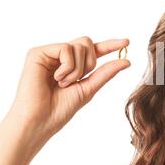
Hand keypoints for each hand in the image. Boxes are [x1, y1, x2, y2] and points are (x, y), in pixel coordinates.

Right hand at [7, 36, 129, 148]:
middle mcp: (59, 57)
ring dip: (78, 69)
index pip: (93, 51)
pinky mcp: (38, 53)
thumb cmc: (60, 109)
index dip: (110, 45)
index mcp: (71, 66)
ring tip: (63, 83)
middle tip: (78, 80)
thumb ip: (106, 73)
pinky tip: (56, 79)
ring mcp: (48, 53)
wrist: (40, 121)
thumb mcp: (89, 88)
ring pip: (79, 45)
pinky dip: (67, 67)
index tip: (127, 43)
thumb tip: (126, 60)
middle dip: (90, 63)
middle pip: (87, 43)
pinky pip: (66, 48)